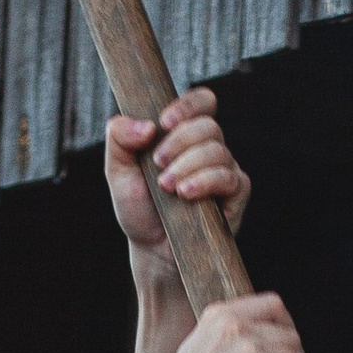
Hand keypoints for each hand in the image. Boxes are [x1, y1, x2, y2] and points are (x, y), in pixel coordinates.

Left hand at [106, 86, 248, 260]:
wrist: (152, 250)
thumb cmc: (139, 208)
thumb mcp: (117, 170)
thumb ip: (119, 138)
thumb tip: (146, 125)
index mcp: (184, 134)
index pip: (202, 102)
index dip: (188, 105)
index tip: (164, 122)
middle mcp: (208, 148)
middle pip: (208, 125)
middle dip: (179, 142)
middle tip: (157, 165)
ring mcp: (224, 170)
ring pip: (217, 150)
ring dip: (188, 165)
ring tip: (167, 187)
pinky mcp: (235, 194)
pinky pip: (229, 177)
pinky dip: (205, 181)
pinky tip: (186, 194)